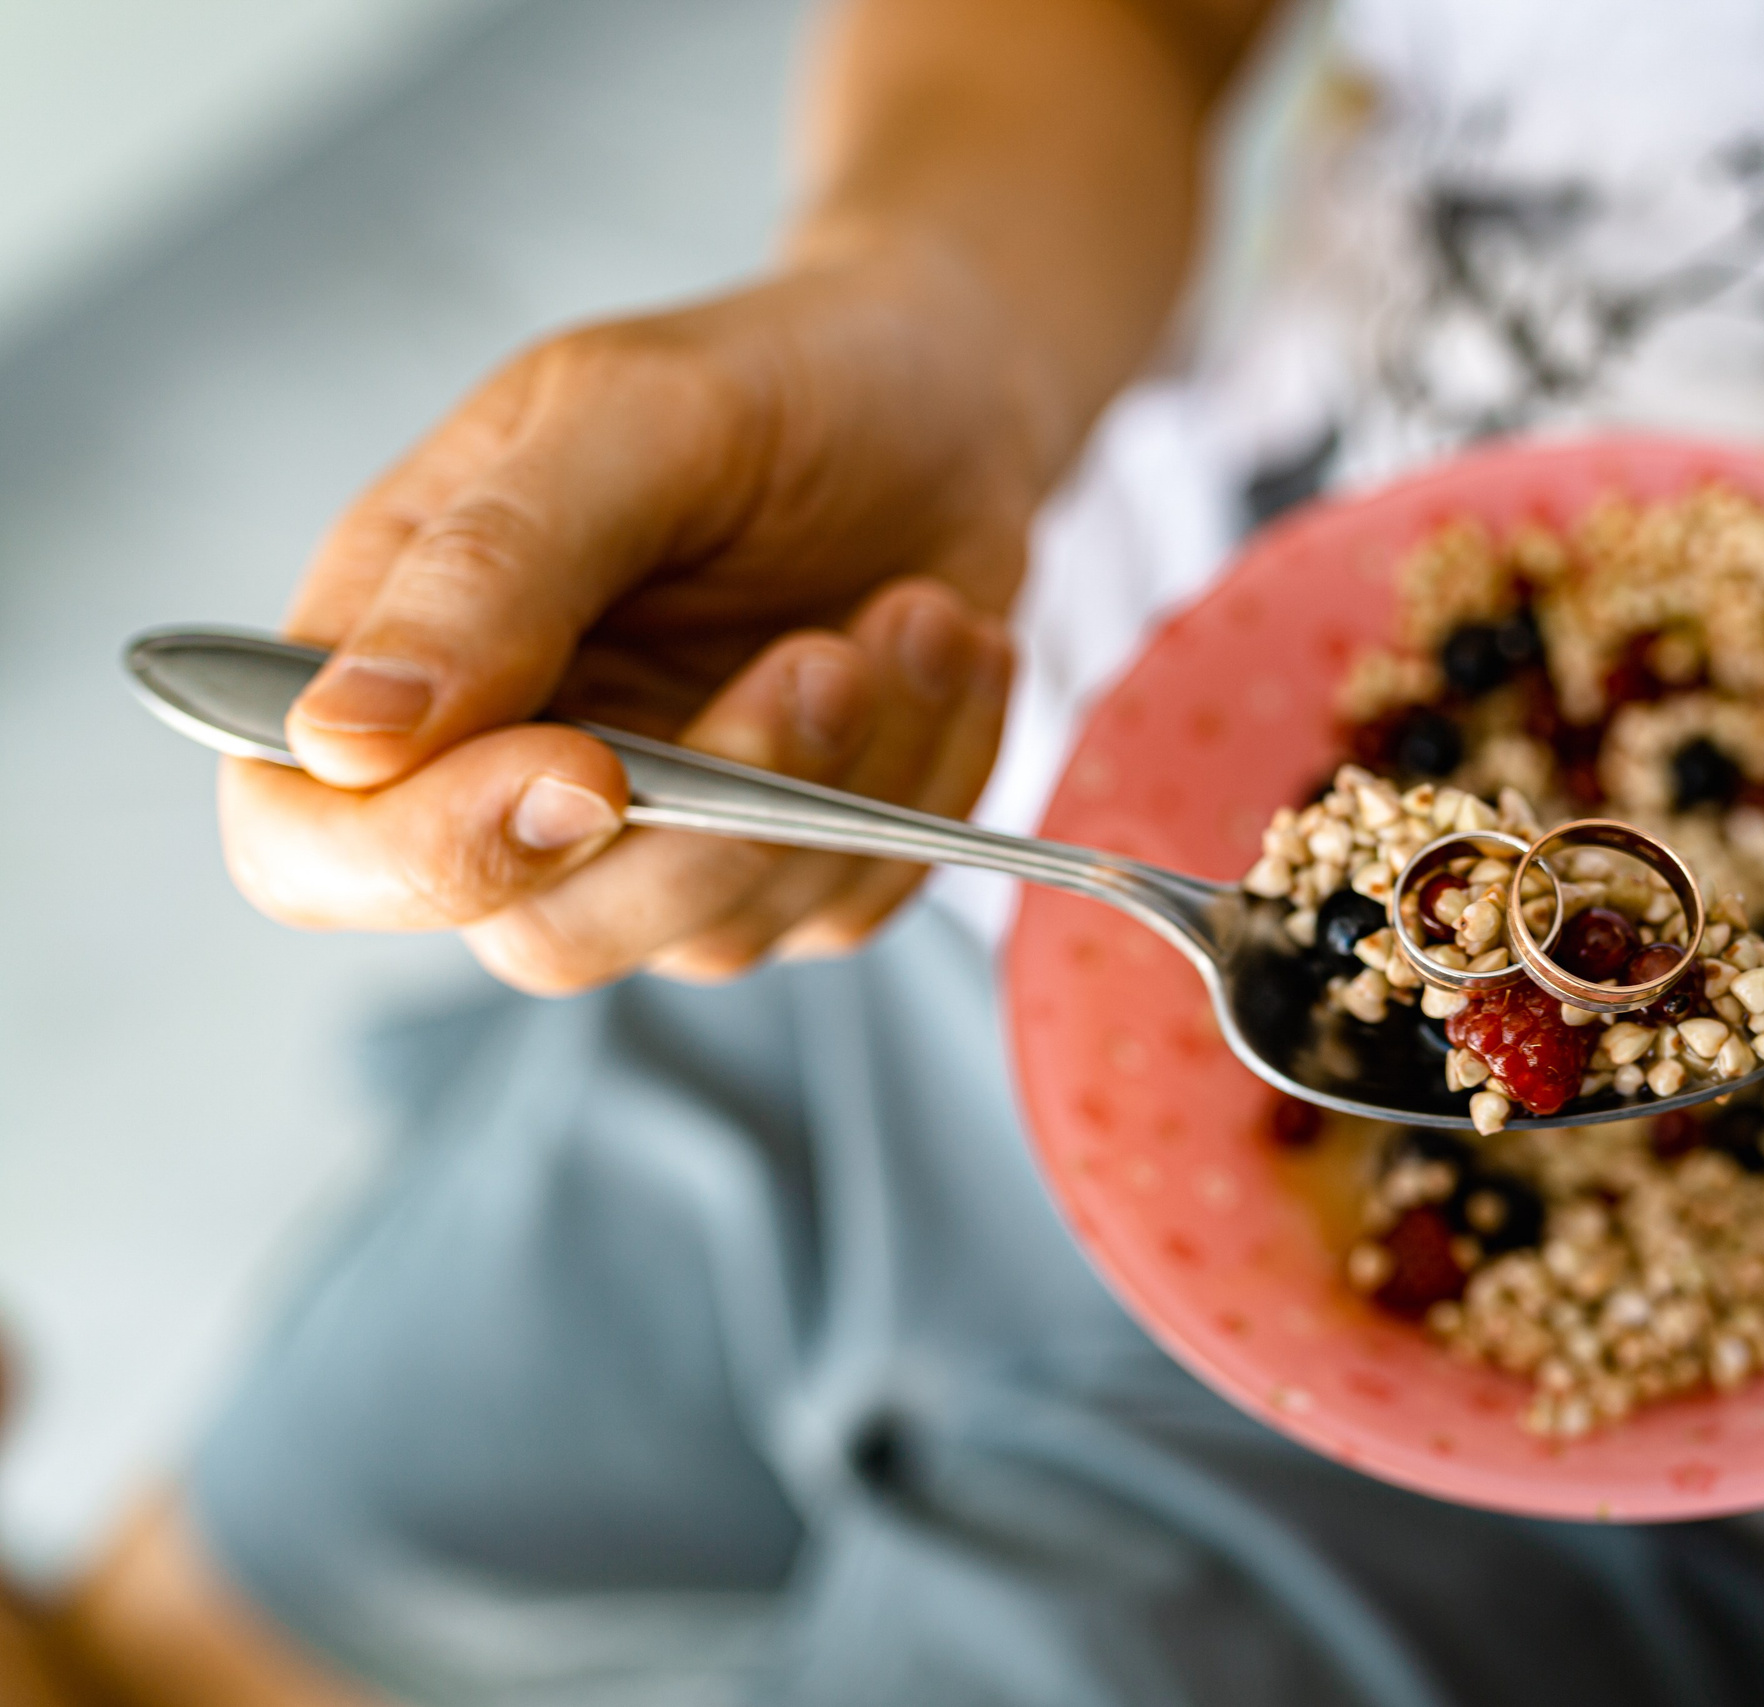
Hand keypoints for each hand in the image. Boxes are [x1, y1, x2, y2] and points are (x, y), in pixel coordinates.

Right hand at [221, 236, 1051, 990]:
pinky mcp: (792, 867)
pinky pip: (854, 903)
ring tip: (918, 609)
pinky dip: (928, 779)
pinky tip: (951, 644)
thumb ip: (487, 570)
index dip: (425, 856)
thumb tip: (341, 739)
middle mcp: (506, 777)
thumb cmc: (768, 384)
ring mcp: (656, 844)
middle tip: (826, 660)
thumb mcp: (625, 417)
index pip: (312, 848)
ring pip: (716, 932)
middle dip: (706, 826)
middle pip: (540, 936)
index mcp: (399, 656)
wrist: (941, 396)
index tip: (588, 770)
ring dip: (849, 777)